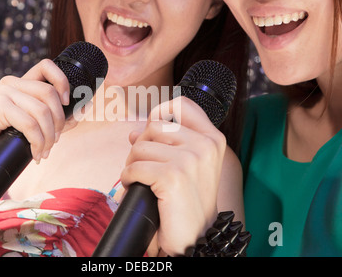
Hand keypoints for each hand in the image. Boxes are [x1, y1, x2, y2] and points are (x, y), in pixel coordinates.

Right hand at [0, 59, 72, 163]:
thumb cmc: (10, 139)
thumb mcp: (41, 127)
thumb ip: (62, 117)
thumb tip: (85, 107)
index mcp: (24, 84)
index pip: (46, 66)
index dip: (61, 80)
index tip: (67, 102)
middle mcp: (12, 84)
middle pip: (49, 93)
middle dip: (59, 121)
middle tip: (54, 141)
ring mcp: (3, 94)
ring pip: (41, 110)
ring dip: (48, 137)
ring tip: (44, 151)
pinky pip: (28, 123)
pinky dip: (37, 141)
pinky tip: (35, 153)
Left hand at [121, 96, 226, 255]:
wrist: (195, 237)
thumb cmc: (187, 201)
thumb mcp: (186, 165)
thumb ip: (165, 142)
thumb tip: (134, 131)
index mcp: (213, 139)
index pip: (182, 104)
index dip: (160, 112)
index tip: (152, 132)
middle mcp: (205, 145)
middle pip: (154, 126)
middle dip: (141, 146)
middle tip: (145, 167)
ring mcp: (190, 159)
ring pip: (140, 146)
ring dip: (133, 164)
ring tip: (142, 180)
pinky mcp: (173, 176)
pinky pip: (135, 167)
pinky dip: (128, 178)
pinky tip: (137, 188)